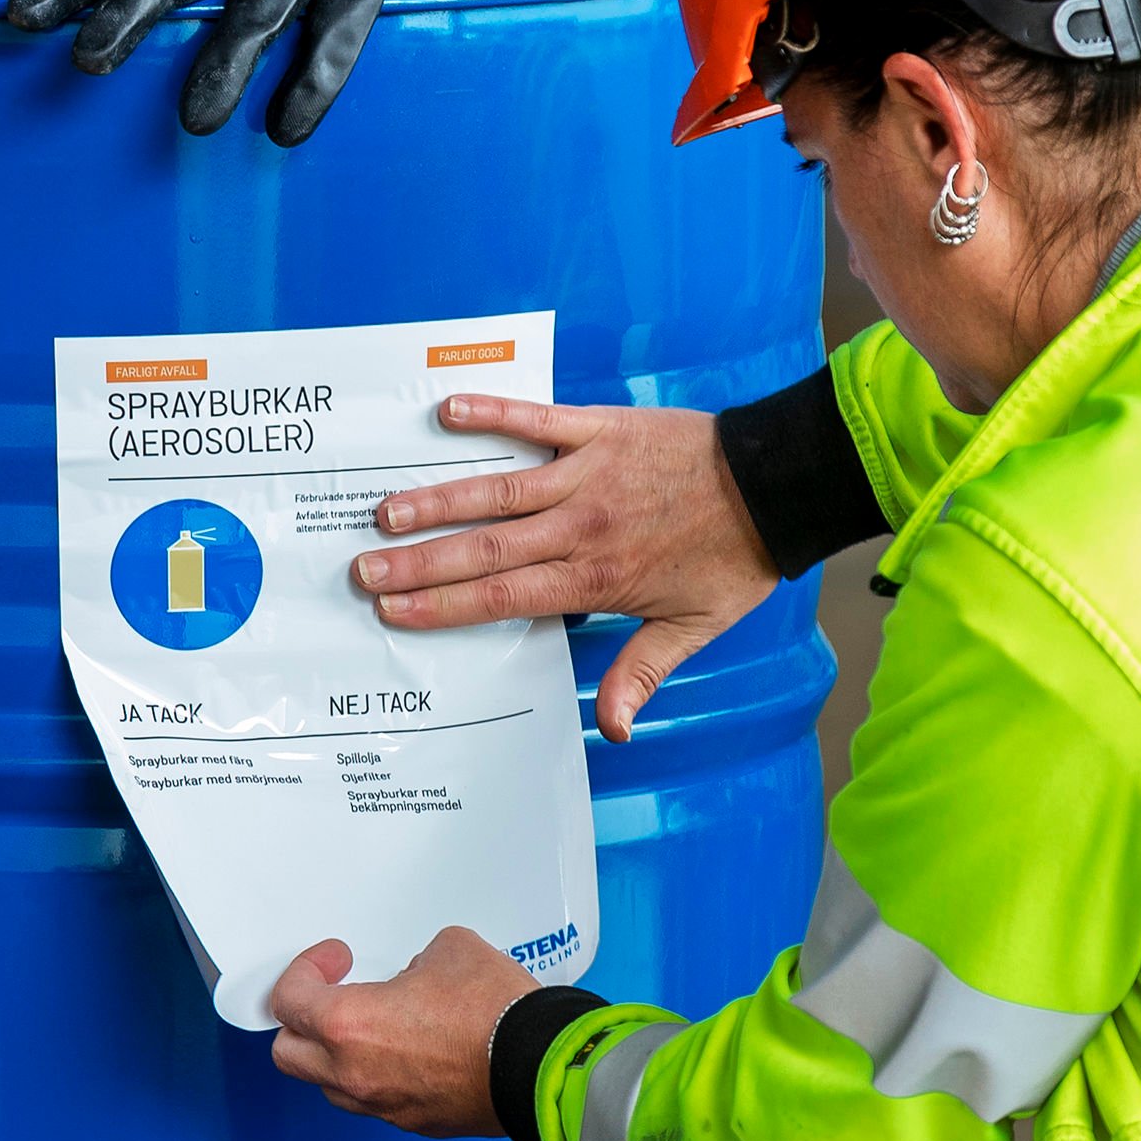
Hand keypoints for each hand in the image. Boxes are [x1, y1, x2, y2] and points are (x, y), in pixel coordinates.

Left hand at [267, 926, 535, 1134]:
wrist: (542, 1067)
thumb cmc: (497, 1014)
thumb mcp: (449, 951)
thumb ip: (414, 961)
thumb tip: (418, 977)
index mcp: (347, 1026)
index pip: (288, 1001)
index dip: (305, 970)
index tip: (333, 959)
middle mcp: (355, 1074)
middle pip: (289, 1054)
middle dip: (302, 1022)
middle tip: (330, 996)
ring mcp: (384, 1105)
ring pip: (331, 1085)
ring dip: (336, 1055)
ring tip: (370, 1027)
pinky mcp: (415, 1123)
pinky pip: (375, 1101)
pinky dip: (377, 1077)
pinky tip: (406, 1053)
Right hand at [351, 395, 779, 743]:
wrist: (777, 485)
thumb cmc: (734, 557)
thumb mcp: (696, 627)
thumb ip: (644, 672)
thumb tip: (613, 729)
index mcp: (596, 578)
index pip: (505, 596)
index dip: (444, 606)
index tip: (396, 612)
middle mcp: (580, 526)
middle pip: (485, 548)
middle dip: (419, 562)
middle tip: (364, 569)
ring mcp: (586, 473)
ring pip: (497, 490)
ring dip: (438, 499)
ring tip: (386, 510)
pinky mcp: (599, 428)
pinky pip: (537, 417)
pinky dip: (492, 412)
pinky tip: (447, 412)